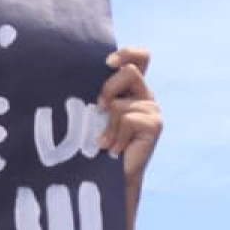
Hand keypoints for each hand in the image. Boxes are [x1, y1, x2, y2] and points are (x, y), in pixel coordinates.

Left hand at [94, 46, 159, 189]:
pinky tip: (114, 149)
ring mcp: (152, 110)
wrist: (110, 176)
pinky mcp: (154, 125)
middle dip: (108, 88)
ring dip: (107, 125)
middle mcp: (145, 96)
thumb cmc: (96, 143)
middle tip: (99, 108)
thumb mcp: (95, 113)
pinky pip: (126, 120)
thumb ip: (99, 94)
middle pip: (129, 71)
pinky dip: (115, 136)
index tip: (108, 63)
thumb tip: (74, 74)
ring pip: (121, 103)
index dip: (128, 53)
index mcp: (132, 89)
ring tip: (106, 142)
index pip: (141, 58)